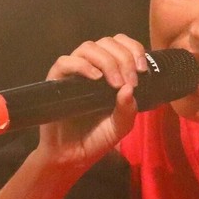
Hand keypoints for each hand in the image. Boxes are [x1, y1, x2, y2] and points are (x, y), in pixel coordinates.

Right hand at [33, 34, 147, 168]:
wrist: (74, 155)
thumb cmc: (98, 137)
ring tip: (115, 83)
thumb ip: (128, 108)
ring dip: (107, 61)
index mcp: (110, 70)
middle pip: (107, 42)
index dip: (134, 49)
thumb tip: (129, 88)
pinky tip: (95, 79)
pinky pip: (65, 61)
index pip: (121, 44)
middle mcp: (92, 66)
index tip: (142, 69)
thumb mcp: (121, 125)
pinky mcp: (56, 80)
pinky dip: (82, 66)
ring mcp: (73, 72)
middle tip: (131, 81)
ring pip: (88, 47)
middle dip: (124, 58)